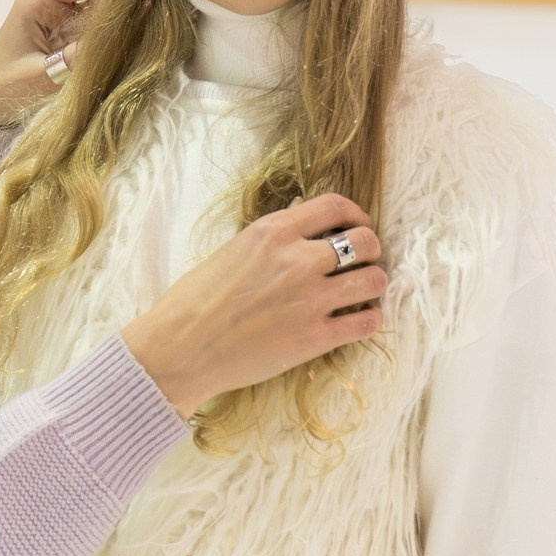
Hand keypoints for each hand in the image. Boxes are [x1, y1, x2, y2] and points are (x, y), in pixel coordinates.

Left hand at [0, 0, 105, 129]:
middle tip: (117, 42)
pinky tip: (102, 55)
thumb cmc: (6, 84)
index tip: (117, 22)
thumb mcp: (42, 75)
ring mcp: (59, 10)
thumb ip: (75, 58)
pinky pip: (95, 21)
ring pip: (100, 4)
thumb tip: (113, 41)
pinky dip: (103, 35)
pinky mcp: (66, 25)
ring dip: (108, 25)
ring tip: (108, 51)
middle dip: (112, 11)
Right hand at [122, 194, 385, 418]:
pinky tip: (361, 320)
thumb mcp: (233, 250)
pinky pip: (366, 323)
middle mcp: (298, 259)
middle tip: (364, 262)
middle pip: (365, 240)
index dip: (357, 214)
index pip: (336, 206)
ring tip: (364, 292)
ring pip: (374, 279)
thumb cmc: (194, 301)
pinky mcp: (314, 338)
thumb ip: (271, 240)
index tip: (358, 225)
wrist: (180, 349)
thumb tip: (301, 230)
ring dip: (375, 284)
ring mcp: (310, 299)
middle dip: (372, 249)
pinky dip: (370, 319)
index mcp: (274, 232)